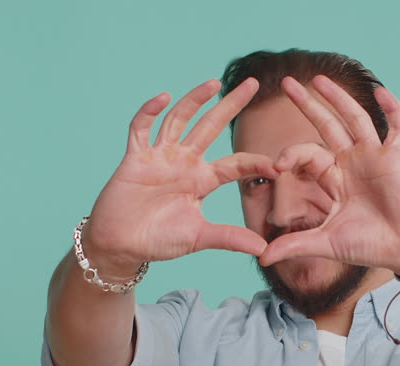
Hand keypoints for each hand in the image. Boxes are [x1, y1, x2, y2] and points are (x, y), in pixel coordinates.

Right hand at [83, 78, 278, 274]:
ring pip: (179, 119)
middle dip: (231, 105)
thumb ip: (229, 238)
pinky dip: (150, 112)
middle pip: (211, 126)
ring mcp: (159, 156)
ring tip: (214, 82)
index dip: (256, 163)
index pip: (236, 164)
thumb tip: (263, 250)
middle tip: (253, 83)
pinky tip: (164, 97)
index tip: (279, 165)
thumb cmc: (158, 240)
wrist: (121, 245)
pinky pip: (141, 128)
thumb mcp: (198, 238)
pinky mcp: (135, 157)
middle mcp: (184, 162)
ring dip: (195, 100)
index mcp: (202, 180)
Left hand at [256, 75, 399, 276]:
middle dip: (307, 105)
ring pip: (355, 118)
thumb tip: (261, 257)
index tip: (277, 166)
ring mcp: (375, 157)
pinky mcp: (398, 158)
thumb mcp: (326, 243)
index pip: (308, 155)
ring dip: (338, 98)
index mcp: (336, 180)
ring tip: (318, 78)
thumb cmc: (371, 247)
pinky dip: (393, 109)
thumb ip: (295, 245)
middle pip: (327, 126)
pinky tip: (380, 92)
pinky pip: (398, 128)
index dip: (291, 154)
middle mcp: (353, 163)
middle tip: (286, 83)